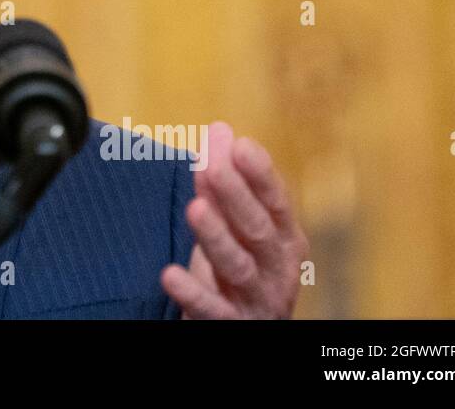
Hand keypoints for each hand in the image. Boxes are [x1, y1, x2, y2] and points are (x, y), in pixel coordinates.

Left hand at [160, 121, 308, 318]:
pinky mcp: (232, 324)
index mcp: (285, 239)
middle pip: (258, 231)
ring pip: (238, 268)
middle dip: (236, 196)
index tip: (240, 144)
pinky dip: (193, 293)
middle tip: (212, 166)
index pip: (276, 202)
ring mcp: (257, 300)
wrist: (244, 325)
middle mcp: (277, 269)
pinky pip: (212, 311)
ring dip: (217, 237)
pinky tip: (169, 274)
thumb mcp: (236, 225)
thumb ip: (227, 182)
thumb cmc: (242, 265)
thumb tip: (221, 130)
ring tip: (195, 208)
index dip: (260, 174)